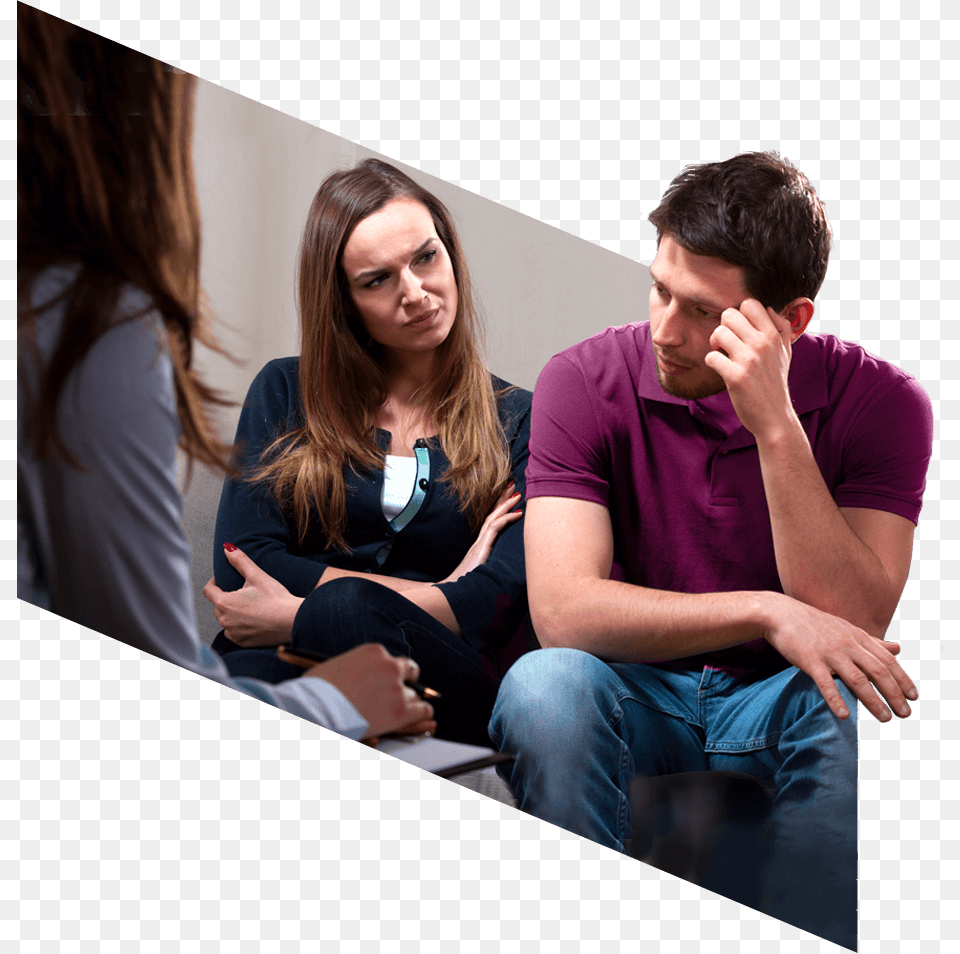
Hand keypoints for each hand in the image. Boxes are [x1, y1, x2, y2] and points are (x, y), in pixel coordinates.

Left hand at [202, 543, 303, 646]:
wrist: (292, 620)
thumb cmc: (276, 597)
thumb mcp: (257, 575)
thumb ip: (240, 560)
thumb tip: (227, 548)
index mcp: (224, 603)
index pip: (208, 590)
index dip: (214, 582)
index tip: (223, 579)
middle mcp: (225, 620)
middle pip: (217, 606)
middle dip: (225, 598)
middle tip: (242, 592)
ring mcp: (234, 633)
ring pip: (225, 620)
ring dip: (231, 613)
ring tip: (249, 606)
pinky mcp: (243, 642)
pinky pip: (234, 633)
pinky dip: (239, 626)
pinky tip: (253, 619)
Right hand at [302, 643, 436, 739]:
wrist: (317, 709)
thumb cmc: (316, 691)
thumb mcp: (337, 665)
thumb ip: (354, 667)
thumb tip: (352, 676)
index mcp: (374, 652)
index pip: (392, 659)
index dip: (391, 672)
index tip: (388, 679)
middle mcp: (389, 666)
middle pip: (409, 672)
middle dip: (403, 684)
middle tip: (398, 694)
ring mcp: (396, 688)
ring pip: (414, 695)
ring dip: (407, 703)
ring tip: (395, 713)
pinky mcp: (400, 711)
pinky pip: (423, 710)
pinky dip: (422, 714)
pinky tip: (419, 718)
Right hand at [442, 483, 522, 582]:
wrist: (453, 592)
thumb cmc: (467, 587)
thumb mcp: (481, 574)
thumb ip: (489, 567)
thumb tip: (502, 568)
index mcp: (480, 546)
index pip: (491, 522)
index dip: (499, 508)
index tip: (508, 497)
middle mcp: (479, 541)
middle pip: (492, 514)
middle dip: (502, 499)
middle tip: (512, 485)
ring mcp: (480, 544)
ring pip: (494, 518)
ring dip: (506, 504)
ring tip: (517, 493)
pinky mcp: (482, 548)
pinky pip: (495, 528)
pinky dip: (506, 518)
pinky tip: (518, 513)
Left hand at [704, 299, 796, 438]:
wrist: (774, 417)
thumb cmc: (775, 384)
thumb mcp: (786, 354)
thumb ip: (781, 329)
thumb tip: (770, 308)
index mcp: (774, 336)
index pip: (750, 304)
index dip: (738, 314)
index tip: (738, 329)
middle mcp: (762, 344)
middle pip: (729, 314)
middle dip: (723, 327)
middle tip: (725, 343)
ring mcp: (749, 360)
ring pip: (718, 332)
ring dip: (714, 344)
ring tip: (721, 355)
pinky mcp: (736, 377)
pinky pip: (712, 357)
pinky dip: (711, 362)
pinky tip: (719, 369)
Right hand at [759, 591, 917, 721]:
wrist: (780, 614)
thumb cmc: (812, 623)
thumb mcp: (846, 628)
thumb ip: (872, 641)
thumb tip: (898, 649)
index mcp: (857, 637)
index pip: (887, 660)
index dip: (903, 679)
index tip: (914, 697)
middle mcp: (847, 644)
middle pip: (878, 671)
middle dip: (894, 693)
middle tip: (905, 713)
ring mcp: (829, 652)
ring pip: (857, 679)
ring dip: (873, 701)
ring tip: (885, 718)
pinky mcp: (810, 659)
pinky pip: (825, 682)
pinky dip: (835, 699)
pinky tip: (844, 715)